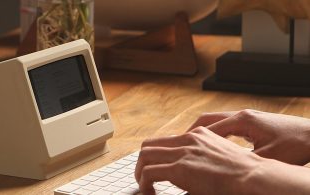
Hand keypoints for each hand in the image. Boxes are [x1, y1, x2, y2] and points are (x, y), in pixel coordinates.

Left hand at [135, 127, 262, 194]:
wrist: (253, 177)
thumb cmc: (242, 173)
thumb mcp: (219, 156)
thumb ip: (201, 158)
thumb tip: (189, 171)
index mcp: (197, 135)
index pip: (164, 140)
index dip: (154, 155)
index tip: (154, 168)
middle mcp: (187, 139)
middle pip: (149, 144)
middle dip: (142, 162)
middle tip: (144, 177)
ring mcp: (183, 152)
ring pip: (145, 156)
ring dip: (140, 172)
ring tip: (144, 187)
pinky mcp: (180, 168)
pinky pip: (149, 173)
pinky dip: (144, 183)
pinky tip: (150, 193)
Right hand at [189, 109, 309, 164]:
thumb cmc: (296, 145)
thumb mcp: (267, 158)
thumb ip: (241, 163)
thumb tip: (222, 173)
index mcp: (242, 121)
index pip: (208, 128)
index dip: (190, 139)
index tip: (178, 147)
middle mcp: (242, 115)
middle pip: (207, 119)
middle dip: (191, 132)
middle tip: (178, 144)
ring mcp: (247, 117)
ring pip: (216, 121)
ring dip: (202, 132)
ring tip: (191, 146)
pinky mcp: (252, 122)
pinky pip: (226, 126)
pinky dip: (215, 134)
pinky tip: (214, 146)